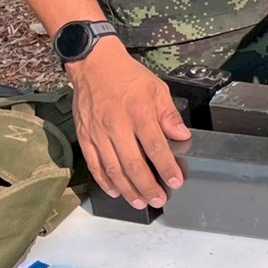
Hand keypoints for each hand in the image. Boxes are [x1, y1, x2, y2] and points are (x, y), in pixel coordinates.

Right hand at [67, 39, 189, 209]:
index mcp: (139, 112)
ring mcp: (98, 133)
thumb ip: (169, 114)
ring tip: (140, 202)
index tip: (176, 181)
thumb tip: (183, 136)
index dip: (166, 167)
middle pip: (132, 164)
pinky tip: (116, 191)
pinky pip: (94, 164)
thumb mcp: (157, 89)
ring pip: (113, 169)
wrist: (94, 65)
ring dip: (127, 190)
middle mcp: (117, 125)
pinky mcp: (85, 137)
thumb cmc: (128, 77)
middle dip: (147, 186)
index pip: (155, 146)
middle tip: (158, 200)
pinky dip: (105, 181)